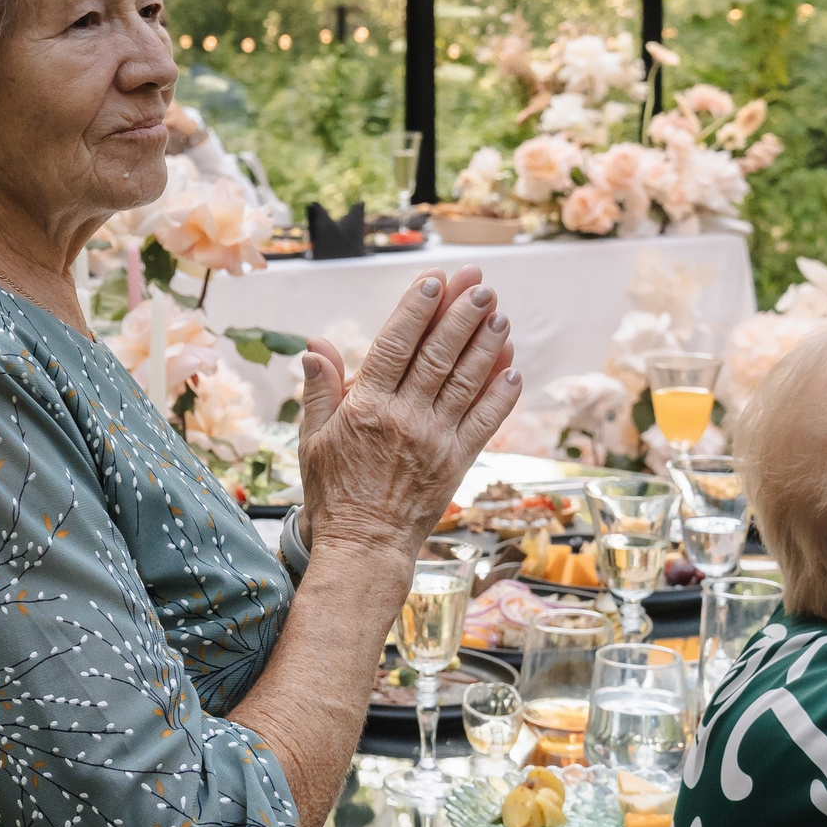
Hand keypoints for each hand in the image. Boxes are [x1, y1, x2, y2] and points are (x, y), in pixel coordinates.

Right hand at [296, 264, 522, 562]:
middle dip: (459, 316)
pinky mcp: (458, 461)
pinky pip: (486, 421)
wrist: (364, 544)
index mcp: (366, 408)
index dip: (415, 311)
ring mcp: (435, 440)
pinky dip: (501, 394)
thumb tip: (315, 346)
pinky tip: (513, 367)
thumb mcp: (313, 438)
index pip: (393, 347)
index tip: (432, 282)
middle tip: (479, 284)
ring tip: (499, 314)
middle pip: (437, 356)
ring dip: (485, 345)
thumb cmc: (334, 490)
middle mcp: (404, 419)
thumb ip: (320, 390)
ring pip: (466, 382)